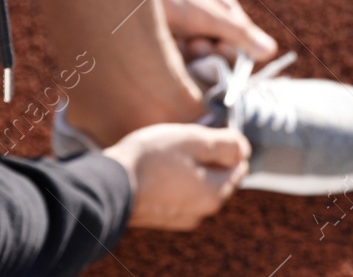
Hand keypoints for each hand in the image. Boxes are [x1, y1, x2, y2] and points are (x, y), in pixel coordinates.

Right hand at [106, 123, 251, 230]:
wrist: (108, 184)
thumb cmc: (151, 158)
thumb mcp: (193, 140)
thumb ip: (225, 144)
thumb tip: (244, 149)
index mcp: (215, 194)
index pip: (238, 166)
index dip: (224, 145)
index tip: (202, 135)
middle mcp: (201, 212)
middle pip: (217, 177)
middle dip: (206, 158)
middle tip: (183, 142)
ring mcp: (180, 218)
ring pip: (197, 185)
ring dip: (189, 168)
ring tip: (167, 154)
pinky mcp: (162, 218)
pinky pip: (178, 194)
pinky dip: (174, 180)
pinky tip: (157, 168)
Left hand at [154, 0, 277, 62]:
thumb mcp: (208, 14)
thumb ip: (239, 33)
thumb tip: (271, 51)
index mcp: (222, 8)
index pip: (242, 41)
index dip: (234, 52)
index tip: (220, 52)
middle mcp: (206, 20)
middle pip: (221, 52)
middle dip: (210, 53)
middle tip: (195, 44)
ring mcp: (184, 30)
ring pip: (198, 59)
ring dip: (191, 55)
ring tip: (178, 41)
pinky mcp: (165, 42)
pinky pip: (178, 60)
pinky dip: (175, 58)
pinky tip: (166, 48)